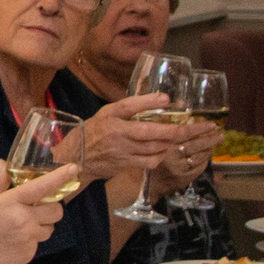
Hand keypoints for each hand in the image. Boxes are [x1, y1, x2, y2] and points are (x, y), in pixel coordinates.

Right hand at [0, 162, 74, 263]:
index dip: (60, 177)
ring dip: (43, 224)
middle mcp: (24, 219)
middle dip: (52, 206)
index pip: (42, 186)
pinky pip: (39, 241)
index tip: (73, 169)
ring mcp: (29, 238)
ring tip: (21, 226)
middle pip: (56, 210)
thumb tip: (5, 164)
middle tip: (38, 207)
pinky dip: (32, 239)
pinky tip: (14, 240)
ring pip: (50, 227)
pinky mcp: (30, 253)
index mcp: (11, 202)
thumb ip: (0, 182)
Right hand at [71, 92, 187, 180]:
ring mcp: (121, 150)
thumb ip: (130, 106)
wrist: (77, 157)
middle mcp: (116, 132)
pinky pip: (148, 161)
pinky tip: (165, 150)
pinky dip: (160, 156)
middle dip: (171, 130)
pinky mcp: (124, 164)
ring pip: (151, 148)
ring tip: (179, 137)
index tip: (167, 99)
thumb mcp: (108, 112)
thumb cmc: (96, 130)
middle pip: (147, 131)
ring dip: (169, 143)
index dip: (148, 101)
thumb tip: (160, 99)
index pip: (129, 106)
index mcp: (110, 115)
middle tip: (186, 127)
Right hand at [149, 119, 223, 197]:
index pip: (186, 133)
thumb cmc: (148, 159)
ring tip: (215, 142)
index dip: (200, 128)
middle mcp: (173, 157)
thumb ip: (168, 132)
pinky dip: (205, 160)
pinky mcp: (184, 178)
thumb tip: (187, 118)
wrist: (145, 184)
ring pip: (200, 156)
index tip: (211, 124)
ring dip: (209, 149)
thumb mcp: (154, 142)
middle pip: (196, 145)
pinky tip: (206, 155)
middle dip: (210, 139)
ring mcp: (179, 169)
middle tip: (220, 134)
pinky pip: (199, 167)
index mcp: (164, 145)